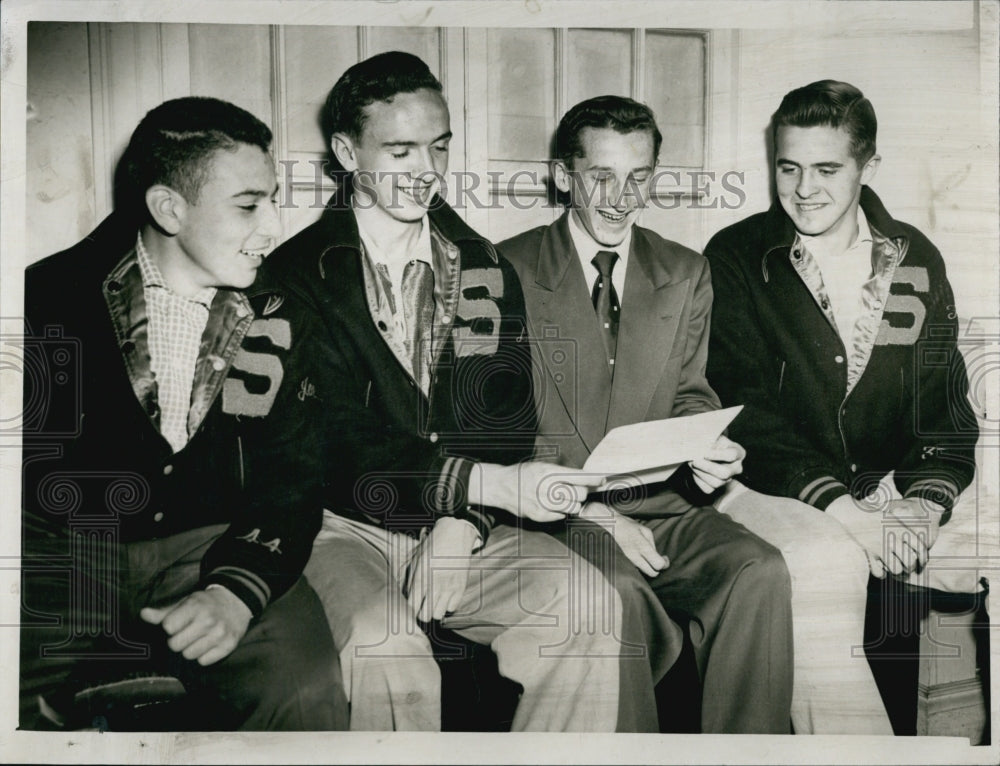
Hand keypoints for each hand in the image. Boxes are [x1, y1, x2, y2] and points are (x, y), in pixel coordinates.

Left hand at [140, 586, 251, 665]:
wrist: (236, 602)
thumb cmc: (204, 604)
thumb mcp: (185, 603)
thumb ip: (163, 613)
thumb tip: (143, 614)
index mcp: (195, 606)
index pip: (168, 626)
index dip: (169, 627)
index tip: (176, 624)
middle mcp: (208, 619)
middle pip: (175, 645)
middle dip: (177, 641)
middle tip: (186, 633)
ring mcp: (220, 633)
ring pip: (188, 655)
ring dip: (190, 649)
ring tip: (197, 639)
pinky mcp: (229, 645)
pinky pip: (203, 662)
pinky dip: (203, 656)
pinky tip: (208, 644)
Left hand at [404, 516, 478, 621]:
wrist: (454, 535)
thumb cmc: (432, 547)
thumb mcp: (416, 561)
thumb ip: (410, 580)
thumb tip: (407, 598)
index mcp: (420, 577)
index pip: (411, 606)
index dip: (409, 609)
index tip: (411, 606)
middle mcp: (435, 585)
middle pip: (424, 616)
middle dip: (421, 613)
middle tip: (421, 607)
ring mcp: (449, 587)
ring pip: (438, 615)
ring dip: (434, 611)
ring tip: (433, 603)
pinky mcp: (461, 587)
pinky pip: (452, 608)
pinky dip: (447, 606)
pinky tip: (445, 597)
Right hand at [470, 462, 605, 522]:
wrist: (499, 486)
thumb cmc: (523, 475)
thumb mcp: (541, 467)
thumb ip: (562, 473)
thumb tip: (586, 480)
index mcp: (548, 471)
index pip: (578, 476)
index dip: (593, 479)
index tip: (603, 480)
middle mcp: (545, 486)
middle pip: (579, 494)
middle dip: (580, 493)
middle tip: (574, 491)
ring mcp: (541, 502)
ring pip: (572, 507)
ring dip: (571, 504)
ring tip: (560, 498)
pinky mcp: (538, 515)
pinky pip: (561, 516)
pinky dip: (560, 512)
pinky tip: (550, 505)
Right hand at [581, 502, 668, 577]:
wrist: (604, 525)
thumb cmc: (625, 525)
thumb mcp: (644, 530)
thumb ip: (652, 544)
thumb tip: (657, 555)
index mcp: (642, 547)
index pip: (658, 564)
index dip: (664, 563)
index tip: (664, 558)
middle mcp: (634, 557)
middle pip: (652, 574)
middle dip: (656, 568)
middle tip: (655, 560)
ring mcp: (626, 562)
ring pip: (642, 573)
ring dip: (646, 567)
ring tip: (643, 557)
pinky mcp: (620, 564)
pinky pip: (633, 570)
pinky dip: (636, 566)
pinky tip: (634, 558)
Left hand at [689, 435, 745, 493]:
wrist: (706, 451)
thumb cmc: (711, 442)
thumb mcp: (713, 436)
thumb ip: (709, 441)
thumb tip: (701, 449)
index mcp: (739, 453)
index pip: (731, 455)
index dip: (716, 455)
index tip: (704, 452)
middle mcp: (737, 468)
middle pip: (725, 473)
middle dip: (707, 467)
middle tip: (695, 460)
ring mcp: (728, 479)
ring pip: (716, 483)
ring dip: (700, 473)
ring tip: (693, 463)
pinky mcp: (718, 487)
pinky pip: (707, 488)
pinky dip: (698, 479)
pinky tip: (695, 470)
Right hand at [826, 495, 942, 577]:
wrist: (852, 513)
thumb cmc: (872, 515)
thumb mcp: (891, 516)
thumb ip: (905, 526)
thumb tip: (918, 538)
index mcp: (901, 529)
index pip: (920, 548)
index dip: (923, 558)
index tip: (921, 562)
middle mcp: (893, 538)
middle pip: (910, 561)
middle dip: (909, 566)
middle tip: (905, 566)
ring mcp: (880, 546)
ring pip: (896, 569)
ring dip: (895, 569)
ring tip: (891, 566)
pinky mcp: (869, 553)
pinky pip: (879, 571)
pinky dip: (880, 573)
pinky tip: (880, 567)